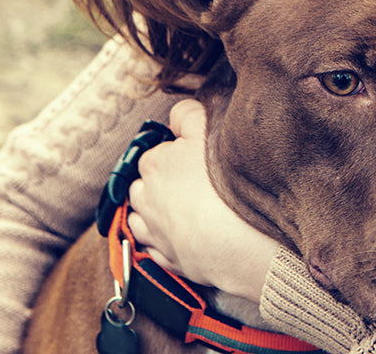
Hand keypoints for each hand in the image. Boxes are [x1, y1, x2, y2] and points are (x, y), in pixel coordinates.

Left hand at [128, 99, 279, 302]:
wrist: (233, 240)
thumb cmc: (220, 183)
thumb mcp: (206, 129)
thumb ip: (187, 114)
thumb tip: (178, 115)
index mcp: (153, 165)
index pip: (155, 153)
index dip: (175, 153)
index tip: (194, 157)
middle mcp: (146, 199)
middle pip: (144, 186)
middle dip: (160, 184)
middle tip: (191, 182)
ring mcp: (155, 232)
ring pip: (142, 219)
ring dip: (154, 214)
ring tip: (183, 210)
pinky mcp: (168, 260)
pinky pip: (155, 249)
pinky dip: (163, 242)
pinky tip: (183, 237)